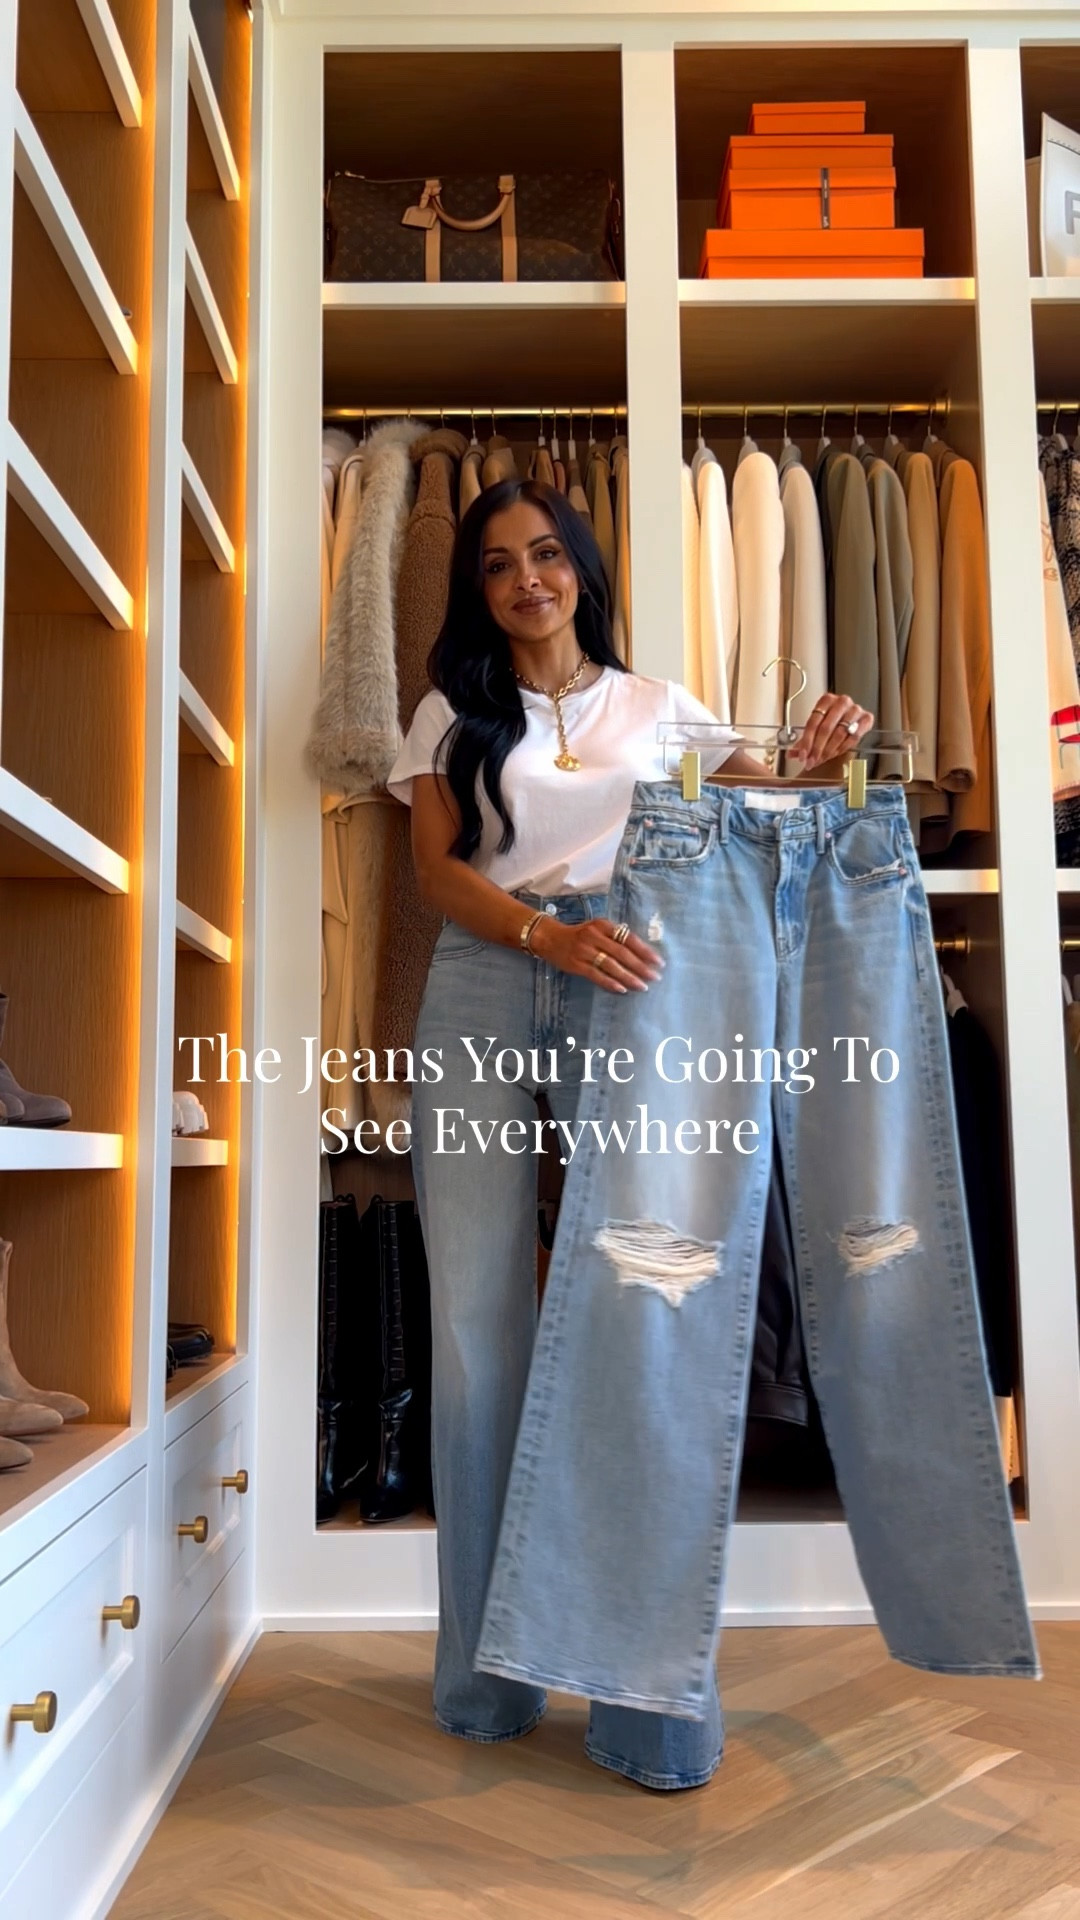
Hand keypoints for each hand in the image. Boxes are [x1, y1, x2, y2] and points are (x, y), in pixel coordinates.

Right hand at [530, 915, 662, 993]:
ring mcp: (584, 951)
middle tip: (655, 977)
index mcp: (603, 925)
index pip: (628, 938)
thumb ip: (616, 938)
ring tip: (642, 986)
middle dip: (641, 966)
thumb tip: (642, 954)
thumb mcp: (598, 929)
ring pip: (611, 966)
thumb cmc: (580, 935)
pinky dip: (610, 982)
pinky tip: (622, 989)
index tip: (658, 962)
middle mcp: (594, 936)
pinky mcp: (576, 965)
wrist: (551, 938)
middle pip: (622, 953)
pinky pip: (596, 975)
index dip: (645, 951)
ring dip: (629, 977)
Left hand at [789, 694, 874, 769]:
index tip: (802, 755)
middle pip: (826, 728)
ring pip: (840, 733)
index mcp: (826, 700)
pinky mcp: (866, 718)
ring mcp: (856, 709)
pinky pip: (854, 737)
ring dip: (829, 750)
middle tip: (811, 761)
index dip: (807, 741)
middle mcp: (841, 701)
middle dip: (817, 748)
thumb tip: (790, 754)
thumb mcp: (817, 730)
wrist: (852, 721)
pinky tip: (835, 754)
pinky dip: (843, 747)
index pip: (813, 722)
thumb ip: (804, 742)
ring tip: (822, 760)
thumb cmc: (832, 723)